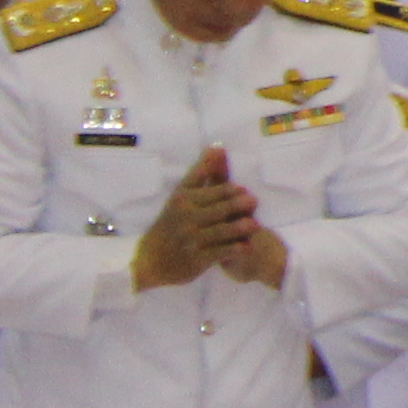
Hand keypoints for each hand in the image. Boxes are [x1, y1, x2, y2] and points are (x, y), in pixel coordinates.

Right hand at [131, 151, 258, 293]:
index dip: (228, 191)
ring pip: (220, 231)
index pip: (210, 192)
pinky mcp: (197, 260)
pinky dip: (233, 250)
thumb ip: (202, 173)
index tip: (242, 188)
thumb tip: (217, 147)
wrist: (152, 260)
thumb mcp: (183, 196)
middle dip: (235, 206)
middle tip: (253, 202)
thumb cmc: (173, 222)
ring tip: (255, 224)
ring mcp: (191, 240)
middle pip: (217, 210)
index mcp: (184, 200)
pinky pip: (219, 253)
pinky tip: (246, 247)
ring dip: (237, 228)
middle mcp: (186, 219)